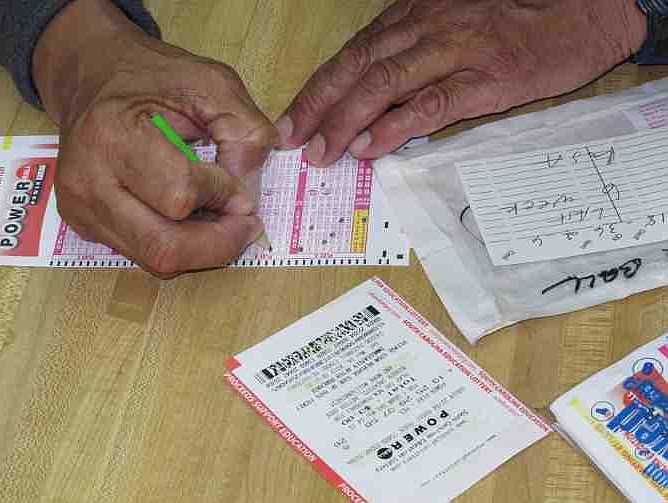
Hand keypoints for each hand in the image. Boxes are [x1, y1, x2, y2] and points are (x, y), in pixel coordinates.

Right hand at [33, 0, 276, 276]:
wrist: (91, 76)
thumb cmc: (151, 77)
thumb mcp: (210, 82)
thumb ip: (244, 129)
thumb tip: (249, 191)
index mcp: (112, 135)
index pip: (180, 194)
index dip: (224, 196)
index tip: (242, 187)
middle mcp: (86, 181)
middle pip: (164, 247)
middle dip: (219, 244)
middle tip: (246, 224)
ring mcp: (81, 209)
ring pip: (155, 260)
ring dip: (203, 250)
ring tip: (223, 219)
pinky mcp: (85, 225)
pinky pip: (144, 254)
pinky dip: (180, 245)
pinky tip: (192, 218)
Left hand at [277, 0, 646, 165]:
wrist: (582, 11)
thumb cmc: (513, 21)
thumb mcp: (452, 26)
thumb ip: (412, 59)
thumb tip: (371, 107)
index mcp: (414, 16)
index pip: (353, 53)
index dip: (318, 88)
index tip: (293, 120)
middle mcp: (427, 28)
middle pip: (358, 66)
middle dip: (318, 105)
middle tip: (293, 140)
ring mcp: (456, 51)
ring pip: (386, 83)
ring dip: (347, 119)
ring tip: (322, 152)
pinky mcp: (487, 78)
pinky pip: (432, 104)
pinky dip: (396, 125)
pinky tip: (371, 146)